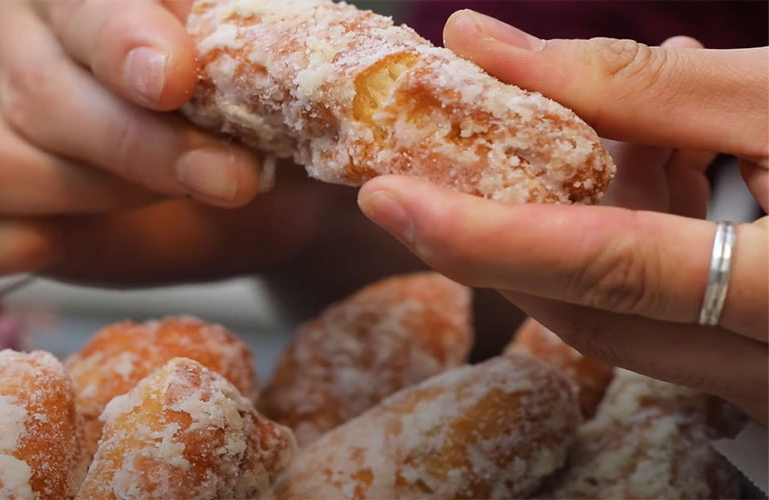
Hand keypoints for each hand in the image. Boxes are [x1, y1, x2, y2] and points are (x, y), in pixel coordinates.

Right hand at [0, 0, 283, 280]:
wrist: (247, 188)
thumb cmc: (254, 117)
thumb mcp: (262, 77)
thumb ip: (240, 50)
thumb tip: (259, 45)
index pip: (84, 3)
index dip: (124, 40)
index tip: (175, 80)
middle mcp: (20, 43)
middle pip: (40, 92)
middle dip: (142, 145)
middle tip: (231, 177)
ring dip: (99, 193)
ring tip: (183, 197)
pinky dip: (13, 245)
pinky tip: (73, 237)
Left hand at [357, 11, 767, 422]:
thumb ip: (641, 86)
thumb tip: (491, 48)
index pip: (605, 267)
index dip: (487, 234)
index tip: (390, 199)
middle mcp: (763, 362)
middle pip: (583, 300)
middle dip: (509, 225)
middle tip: (467, 149)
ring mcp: (751, 378)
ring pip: (606, 309)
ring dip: (573, 221)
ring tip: (596, 136)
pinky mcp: (739, 365)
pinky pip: (643, 310)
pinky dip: (620, 236)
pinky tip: (647, 168)